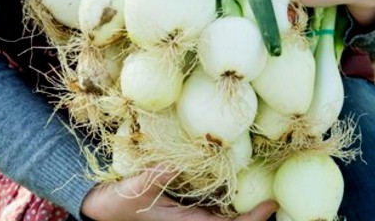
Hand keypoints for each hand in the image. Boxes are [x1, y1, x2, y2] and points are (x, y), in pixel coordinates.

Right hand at [80, 169, 276, 219]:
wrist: (99, 208)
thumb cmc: (116, 203)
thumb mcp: (137, 187)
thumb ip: (158, 174)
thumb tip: (178, 160)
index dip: (251, 219)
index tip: (272, 205)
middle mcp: (190, 220)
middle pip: (230, 220)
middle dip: (253, 209)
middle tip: (276, 188)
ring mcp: (187, 212)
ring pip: (221, 210)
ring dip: (240, 200)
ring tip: (261, 177)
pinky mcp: (180, 202)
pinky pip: (209, 200)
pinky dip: (224, 190)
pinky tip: (232, 172)